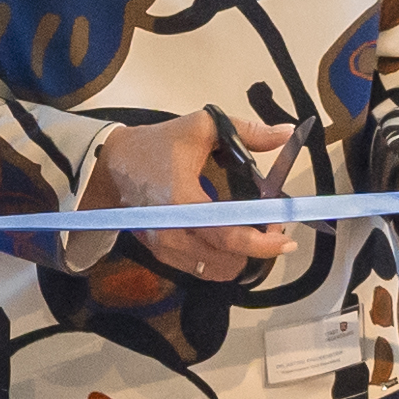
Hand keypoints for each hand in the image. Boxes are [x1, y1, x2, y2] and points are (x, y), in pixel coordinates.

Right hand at [85, 109, 289, 281]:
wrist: (111, 166)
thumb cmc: (156, 146)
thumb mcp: (200, 127)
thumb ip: (247, 132)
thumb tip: (286, 134)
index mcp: (182, 202)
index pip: (227, 235)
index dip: (261, 243)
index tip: (286, 239)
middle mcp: (173, 233)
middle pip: (228, 260)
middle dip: (257, 248)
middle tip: (270, 226)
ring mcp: (166, 248)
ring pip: (218, 270)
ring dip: (241, 256)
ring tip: (251, 233)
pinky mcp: (162, 255)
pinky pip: (202, 270)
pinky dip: (223, 260)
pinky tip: (229, 240)